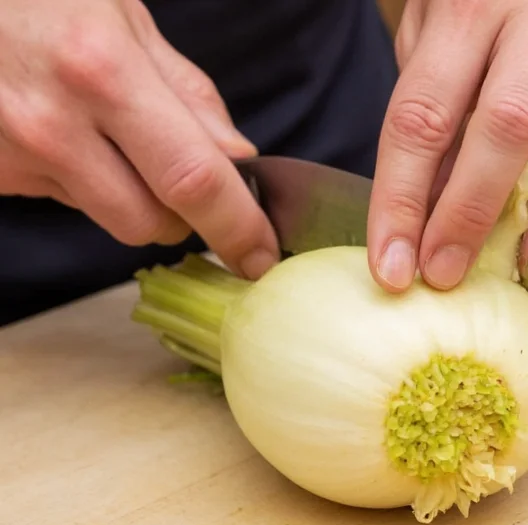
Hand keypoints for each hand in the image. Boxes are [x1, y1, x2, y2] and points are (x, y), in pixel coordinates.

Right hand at [0, 0, 278, 278]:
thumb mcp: (123, 15)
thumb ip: (188, 93)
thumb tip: (239, 157)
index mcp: (104, 72)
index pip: (194, 180)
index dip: (238, 227)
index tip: (261, 256)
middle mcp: (53, 124)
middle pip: (152, 223)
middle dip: (184, 215)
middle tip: (179, 171)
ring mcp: (14, 155)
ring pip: (110, 220)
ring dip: (133, 199)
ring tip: (109, 135)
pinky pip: (65, 202)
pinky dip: (83, 182)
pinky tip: (63, 133)